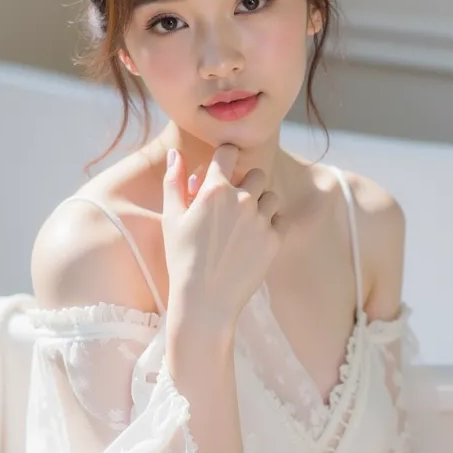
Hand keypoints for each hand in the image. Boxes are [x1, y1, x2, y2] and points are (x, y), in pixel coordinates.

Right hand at [162, 144, 289, 329]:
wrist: (204, 301)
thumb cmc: (182, 259)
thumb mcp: (171, 218)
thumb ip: (173, 181)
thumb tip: (174, 152)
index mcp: (214, 190)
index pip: (229, 152)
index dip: (226, 157)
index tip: (224, 168)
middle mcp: (242, 200)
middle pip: (256, 173)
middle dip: (247, 183)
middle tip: (233, 204)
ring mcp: (261, 220)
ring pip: (271, 196)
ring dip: (261, 204)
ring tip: (244, 224)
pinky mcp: (275, 240)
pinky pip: (281, 219)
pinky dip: (272, 225)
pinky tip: (254, 238)